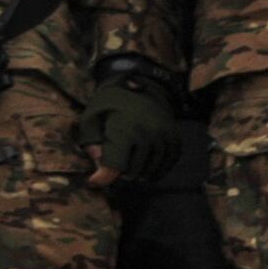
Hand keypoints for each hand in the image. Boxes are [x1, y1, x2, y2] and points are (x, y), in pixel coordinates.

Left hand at [83, 75, 181, 189]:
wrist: (142, 86)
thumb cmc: (111, 105)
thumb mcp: (92, 118)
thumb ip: (91, 143)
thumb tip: (98, 168)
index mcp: (124, 130)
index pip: (114, 166)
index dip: (102, 178)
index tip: (93, 182)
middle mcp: (147, 134)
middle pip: (134, 171)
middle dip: (122, 175)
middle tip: (116, 171)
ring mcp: (164, 136)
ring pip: (152, 170)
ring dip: (140, 175)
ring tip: (131, 171)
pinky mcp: (175, 138)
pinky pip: (168, 163)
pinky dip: (158, 170)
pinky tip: (148, 170)